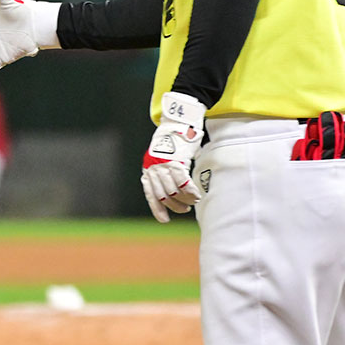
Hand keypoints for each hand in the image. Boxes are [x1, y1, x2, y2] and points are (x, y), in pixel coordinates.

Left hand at [141, 91, 205, 222]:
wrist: (176, 123)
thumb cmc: (174, 142)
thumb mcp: (164, 158)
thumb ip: (164, 173)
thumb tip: (173, 190)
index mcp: (148, 169)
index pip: (150, 194)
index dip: (157, 209)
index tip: (164, 220)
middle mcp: (153, 168)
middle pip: (163, 195)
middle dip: (175, 206)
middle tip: (185, 209)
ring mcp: (164, 165)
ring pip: (173, 191)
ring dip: (185, 200)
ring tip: (192, 202)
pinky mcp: (176, 161)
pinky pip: (183, 183)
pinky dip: (191, 192)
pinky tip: (197, 197)